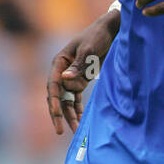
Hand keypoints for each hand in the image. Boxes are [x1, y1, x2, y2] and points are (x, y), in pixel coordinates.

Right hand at [47, 3, 120, 134]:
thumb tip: (65, 80)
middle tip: (60, 131)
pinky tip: (80, 122)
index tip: (56, 114)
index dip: (54, 101)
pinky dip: (78, 110)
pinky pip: (76, 99)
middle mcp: (62, 71)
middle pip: (57, 96)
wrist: (110, 31)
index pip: (53, 85)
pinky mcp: (81, 80)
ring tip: (74, 131)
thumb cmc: (97, 37)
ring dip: (69, 115)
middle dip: (58, 114)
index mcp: (59, 62)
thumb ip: (78, 66)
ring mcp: (71, 77)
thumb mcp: (89, 50)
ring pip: (66, 100)